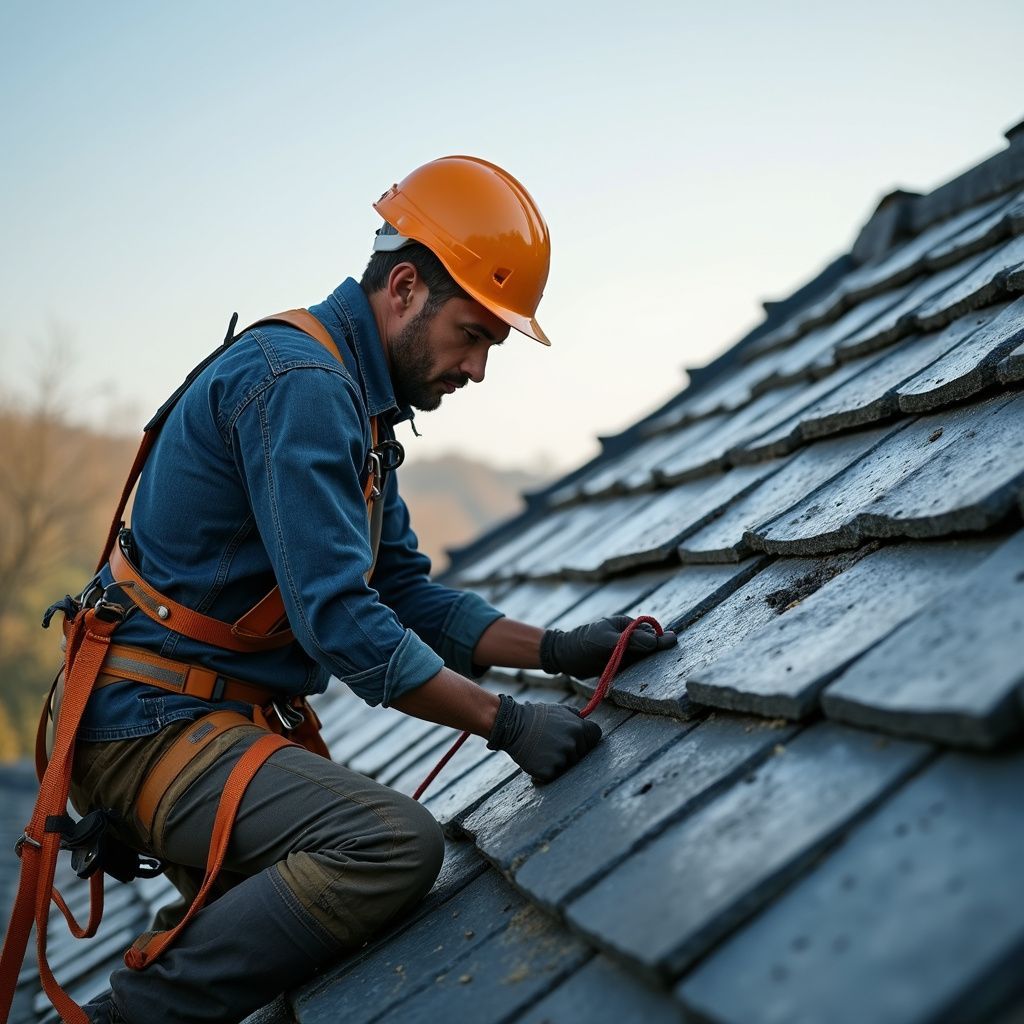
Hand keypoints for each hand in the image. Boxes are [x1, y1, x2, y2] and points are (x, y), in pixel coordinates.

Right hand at [486, 695, 601, 782]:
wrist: (513, 726)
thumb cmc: (536, 717)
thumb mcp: (559, 709)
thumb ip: (575, 716)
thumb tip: (584, 719)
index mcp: (578, 728)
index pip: (595, 736)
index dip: (587, 737)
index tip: (578, 737)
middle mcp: (573, 744)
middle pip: (582, 753)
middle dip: (572, 749)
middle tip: (553, 742)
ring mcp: (562, 759)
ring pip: (569, 764)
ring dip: (560, 760)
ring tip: (545, 750)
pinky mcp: (550, 771)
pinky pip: (555, 774)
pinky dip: (548, 769)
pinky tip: (539, 759)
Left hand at [539, 615, 676, 678]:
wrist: (564, 657)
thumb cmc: (583, 644)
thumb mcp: (607, 640)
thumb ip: (631, 641)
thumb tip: (656, 641)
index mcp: (626, 625)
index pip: (649, 632)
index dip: (661, 640)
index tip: (674, 644)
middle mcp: (628, 637)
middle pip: (650, 645)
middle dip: (659, 651)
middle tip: (672, 661)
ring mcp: (624, 651)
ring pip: (644, 657)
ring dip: (651, 663)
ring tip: (663, 672)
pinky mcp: (620, 663)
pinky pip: (635, 667)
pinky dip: (641, 672)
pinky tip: (648, 679)